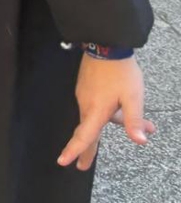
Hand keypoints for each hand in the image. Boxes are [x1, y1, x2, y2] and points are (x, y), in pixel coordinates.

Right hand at [58, 55, 154, 170]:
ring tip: (148, 124)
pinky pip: (98, 105)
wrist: (105, 44)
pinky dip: (112, 111)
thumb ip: (134, 120)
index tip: (64, 161)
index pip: (84, 136)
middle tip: (82, 166)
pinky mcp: (86, 87)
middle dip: (90, 149)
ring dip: (118, 122)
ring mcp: (84, 95)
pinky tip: (129, 105)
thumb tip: (140, 141)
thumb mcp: (133, 97)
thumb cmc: (120, 72)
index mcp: (96, 110)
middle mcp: (86, 104)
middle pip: (90, 130)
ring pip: (99, 116)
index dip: (74, 150)